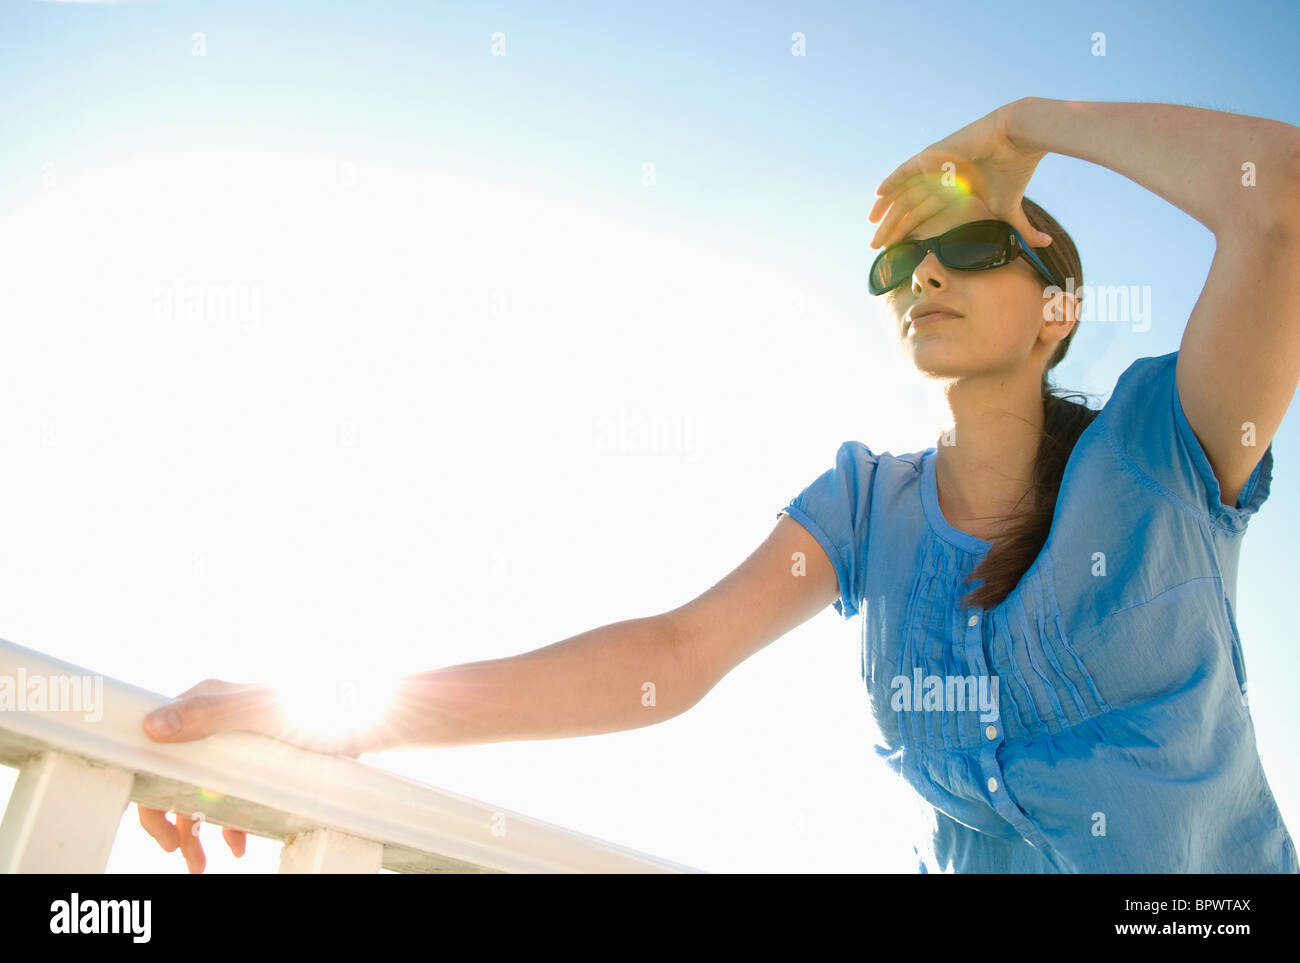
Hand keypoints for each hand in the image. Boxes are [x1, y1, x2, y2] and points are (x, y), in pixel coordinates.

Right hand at [138, 678, 366, 872]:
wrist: (368, 716)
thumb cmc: (313, 706)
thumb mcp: (257, 713)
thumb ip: (208, 716)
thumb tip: (154, 726)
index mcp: (205, 703)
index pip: (154, 749)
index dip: (149, 790)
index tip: (155, 826)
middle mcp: (216, 720)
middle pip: (176, 776)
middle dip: (173, 820)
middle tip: (178, 853)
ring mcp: (237, 741)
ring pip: (203, 791)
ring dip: (198, 829)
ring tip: (201, 863)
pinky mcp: (260, 757)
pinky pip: (233, 794)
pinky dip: (230, 821)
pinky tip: (240, 843)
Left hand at [868, 100, 1049, 251]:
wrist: (1018, 139)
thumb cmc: (1015, 170)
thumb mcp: (1011, 209)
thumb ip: (1022, 229)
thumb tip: (1046, 245)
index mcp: (952, 190)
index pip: (923, 214)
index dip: (908, 232)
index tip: (896, 251)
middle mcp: (939, 178)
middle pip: (908, 208)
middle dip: (891, 229)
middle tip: (876, 248)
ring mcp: (933, 166)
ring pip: (903, 194)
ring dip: (886, 213)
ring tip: (873, 231)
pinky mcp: (931, 155)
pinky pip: (903, 172)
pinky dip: (890, 184)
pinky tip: (877, 198)